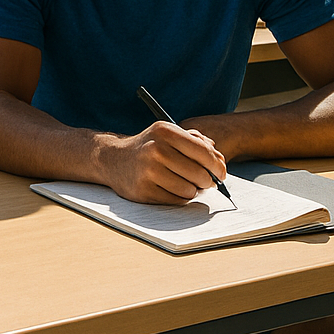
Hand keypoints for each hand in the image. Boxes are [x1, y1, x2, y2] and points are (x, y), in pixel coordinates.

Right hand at [98, 121, 228, 204]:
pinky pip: (176, 201)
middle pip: (200, 175)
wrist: (113, 159)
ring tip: (182, 182)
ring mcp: (147, 170)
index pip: (204, 153)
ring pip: (189, 190)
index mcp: (165, 131)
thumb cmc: (149, 147)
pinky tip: (170, 188)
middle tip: (203, 181)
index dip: (218, 166)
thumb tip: (220, 162)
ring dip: (191, 190)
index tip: (221, 172)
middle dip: (206, 181)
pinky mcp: (142, 190)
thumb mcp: (169, 135)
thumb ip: (198, 143)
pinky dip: (178, 197)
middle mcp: (155, 149)